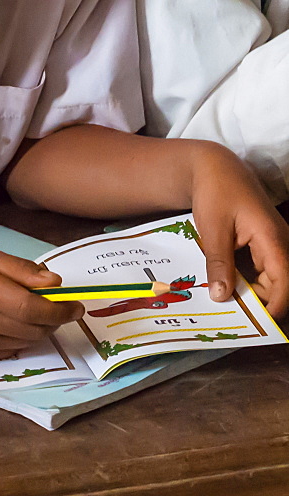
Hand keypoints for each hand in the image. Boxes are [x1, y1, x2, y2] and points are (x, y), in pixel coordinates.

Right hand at [0, 245, 83, 362]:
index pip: (31, 308)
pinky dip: (20, 340)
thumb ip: (21, 270)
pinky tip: (12, 324)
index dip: (59, 310)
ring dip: (39, 331)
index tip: (77, 306)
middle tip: (59, 308)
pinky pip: (9, 352)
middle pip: (33, 330)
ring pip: (24, 343)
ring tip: (36, 314)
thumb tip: (55, 284)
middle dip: (53, 321)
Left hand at [190, 143, 288, 316]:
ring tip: (225, 310)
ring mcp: (272, 246)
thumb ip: (218, 263)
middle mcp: (279, 245)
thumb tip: (222, 297)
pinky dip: (244, 282)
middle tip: (232, 323)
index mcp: (273, 240)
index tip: (254, 327)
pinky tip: (224, 289)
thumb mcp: (213, 229)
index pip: (284, 284)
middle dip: (259, 306)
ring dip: (250, 295)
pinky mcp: (261, 246)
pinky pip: (259, 272)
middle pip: (278, 287)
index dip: (273, 309)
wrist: (214, 167)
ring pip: (269, 282)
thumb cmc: (216, 192)